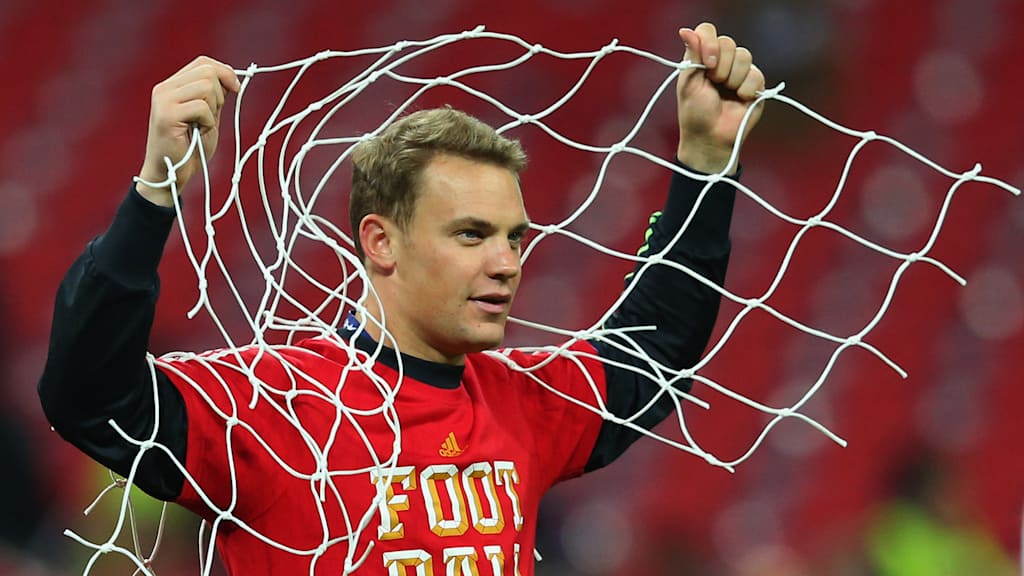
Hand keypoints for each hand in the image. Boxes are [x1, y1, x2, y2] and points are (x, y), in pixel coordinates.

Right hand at [136, 56, 240, 206]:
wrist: (172, 174)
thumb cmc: (191, 148)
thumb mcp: (207, 116)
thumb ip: (215, 96)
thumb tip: (232, 78)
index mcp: (173, 85)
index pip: (203, 63)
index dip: (224, 72)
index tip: (236, 89)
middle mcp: (165, 88)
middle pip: (207, 71)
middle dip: (221, 93)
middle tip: (213, 115)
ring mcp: (164, 100)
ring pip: (207, 86)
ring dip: (214, 109)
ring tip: (202, 125)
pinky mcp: (167, 115)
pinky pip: (202, 107)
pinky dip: (208, 122)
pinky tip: (198, 132)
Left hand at [675, 23, 765, 174]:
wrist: (710, 138)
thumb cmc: (695, 113)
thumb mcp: (688, 83)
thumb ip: (691, 55)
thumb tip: (685, 30)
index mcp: (702, 57)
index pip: (708, 31)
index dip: (709, 43)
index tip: (707, 63)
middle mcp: (722, 61)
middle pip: (728, 42)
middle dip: (720, 65)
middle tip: (714, 83)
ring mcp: (739, 71)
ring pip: (744, 56)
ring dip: (732, 78)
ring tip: (726, 93)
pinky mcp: (755, 84)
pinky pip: (755, 74)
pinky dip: (745, 88)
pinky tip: (739, 99)